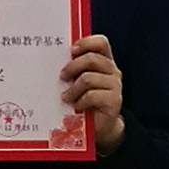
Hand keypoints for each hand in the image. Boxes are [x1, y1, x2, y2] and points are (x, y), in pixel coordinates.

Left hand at [61, 35, 127, 156]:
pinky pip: (92, 95)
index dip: (86, 43)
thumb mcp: (79, 82)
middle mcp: (113, 71)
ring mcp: (115, 86)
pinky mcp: (114, 101)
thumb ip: (75, 70)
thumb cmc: (86, 101)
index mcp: (104, 62)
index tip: (71, 50)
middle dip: (73, 66)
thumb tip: (54, 60)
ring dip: (73, 89)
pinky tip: (77, 106)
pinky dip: (80, 101)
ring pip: (88, 78)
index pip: (101, 43)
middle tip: (62, 76)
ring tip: (66, 97)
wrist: (100, 126)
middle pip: (91, 59)